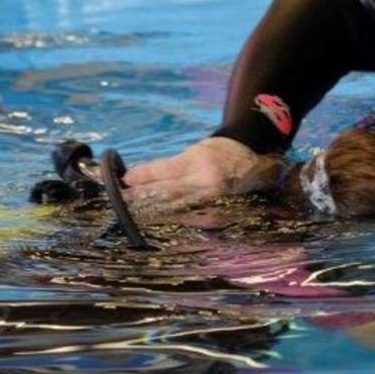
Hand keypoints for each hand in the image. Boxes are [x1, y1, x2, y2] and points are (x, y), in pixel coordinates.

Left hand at [123, 137, 279, 209]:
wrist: (253, 163)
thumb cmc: (220, 154)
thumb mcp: (194, 152)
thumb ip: (167, 167)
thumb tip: (136, 179)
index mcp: (203, 162)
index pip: (166, 171)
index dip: (144, 176)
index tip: (125, 180)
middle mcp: (208, 184)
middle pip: (167, 194)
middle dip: (141, 197)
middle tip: (121, 199)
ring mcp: (213, 204)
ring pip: (174, 210)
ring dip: (150, 212)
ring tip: (131, 211)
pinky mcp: (215, 219)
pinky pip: (186, 221)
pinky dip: (168, 220)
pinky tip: (154, 220)